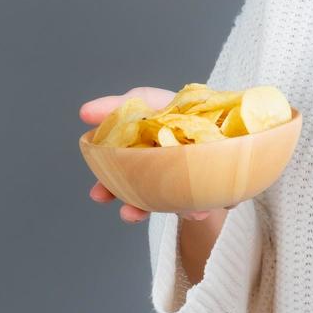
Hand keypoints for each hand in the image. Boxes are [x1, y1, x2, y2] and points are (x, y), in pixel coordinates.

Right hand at [82, 86, 218, 222]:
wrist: (228, 119)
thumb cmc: (181, 108)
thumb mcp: (146, 99)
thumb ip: (116, 107)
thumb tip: (84, 112)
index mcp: (145, 158)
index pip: (122, 177)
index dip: (108, 187)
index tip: (99, 194)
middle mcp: (167, 175)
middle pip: (148, 196)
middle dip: (136, 207)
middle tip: (129, 212)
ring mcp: (192, 182)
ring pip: (179, 204)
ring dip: (176, 211)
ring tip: (179, 212)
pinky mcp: (219, 187)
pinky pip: (212, 202)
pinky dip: (206, 205)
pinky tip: (202, 207)